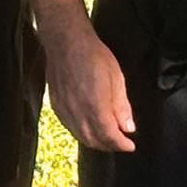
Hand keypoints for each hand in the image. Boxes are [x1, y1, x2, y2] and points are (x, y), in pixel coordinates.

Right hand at [43, 15, 135, 152]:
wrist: (66, 41)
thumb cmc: (92, 54)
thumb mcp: (117, 78)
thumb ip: (122, 106)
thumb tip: (128, 127)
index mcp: (95, 105)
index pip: (110, 136)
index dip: (121, 144)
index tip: (129, 145)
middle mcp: (78, 111)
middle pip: (94, 141)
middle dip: (109, 146)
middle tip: (120, 142)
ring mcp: (64, 108)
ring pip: (80, 136)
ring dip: (95, 141)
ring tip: (106, 138)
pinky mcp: (56, 104)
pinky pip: (69, 126)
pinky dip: (81, 133)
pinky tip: (88, 128)